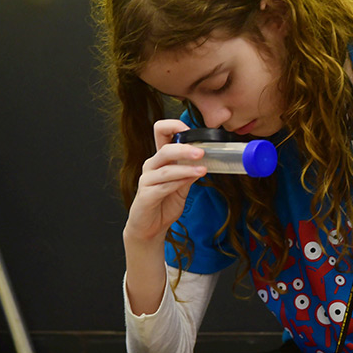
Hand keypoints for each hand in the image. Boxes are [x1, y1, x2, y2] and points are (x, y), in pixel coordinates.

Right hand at [123, 119, 206, 245]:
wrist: (150, 227)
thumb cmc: (164, 203)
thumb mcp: (183, 185)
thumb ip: (190, 172)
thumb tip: (206, 160)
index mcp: (160, 158)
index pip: (161, 132)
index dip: (174, 126)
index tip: (191, 129)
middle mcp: (152, 166)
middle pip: (165, 149)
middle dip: (184, 149)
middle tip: (201, 152)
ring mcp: (147, 180)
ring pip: (166, 169)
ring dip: (185, 168)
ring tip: (202, 169)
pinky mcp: (146, 195)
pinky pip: (163, 186)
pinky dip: (178, 183)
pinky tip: (189, 181)